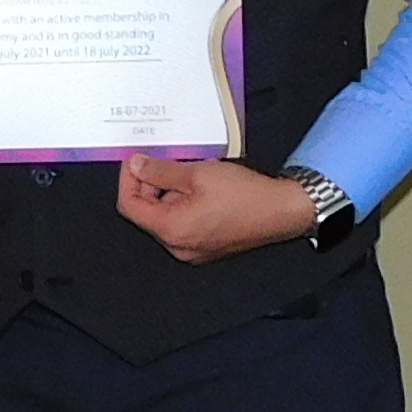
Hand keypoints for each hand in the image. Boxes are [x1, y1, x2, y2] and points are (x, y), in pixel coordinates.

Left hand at [114, 156, 320, 266]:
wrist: (283, 212)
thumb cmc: (244, 194)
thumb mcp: (197, 174)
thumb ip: (160, 171)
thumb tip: (136, 166)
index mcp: (171, 231)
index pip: (130, 206)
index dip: (128, 180)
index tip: (135, 160)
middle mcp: (178, 247)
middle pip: (147, 214)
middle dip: (148, 185)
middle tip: (160, 160)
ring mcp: (193, 251)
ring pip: (165, 218)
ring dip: (167, 193)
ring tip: (186, 171)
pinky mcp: (207, 247)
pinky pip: (182, 225)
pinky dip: (181, 204)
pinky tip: (198, 186)